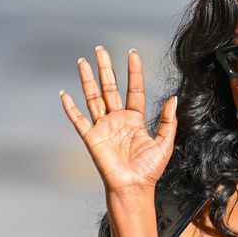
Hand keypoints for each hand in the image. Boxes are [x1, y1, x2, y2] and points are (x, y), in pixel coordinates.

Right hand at [60, 45, 176, 193]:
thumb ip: (169, 121)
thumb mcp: (165, 143)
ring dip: (87, 80)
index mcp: (135, 120)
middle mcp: (117, 120)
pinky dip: (70, 108)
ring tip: (83, 61)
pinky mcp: (91, 138)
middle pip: (110, 88)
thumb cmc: (149, 170)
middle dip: (105, 68)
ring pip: (93, 97)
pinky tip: (64, 94)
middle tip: (100, 49)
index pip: (134, 90)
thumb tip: (173, 98)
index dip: (134, 71)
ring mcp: (103, 127)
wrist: (134, 188)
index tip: (132, 53)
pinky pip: (78, 120)